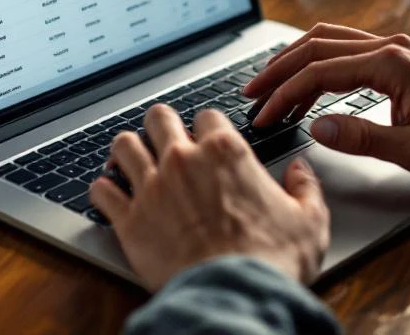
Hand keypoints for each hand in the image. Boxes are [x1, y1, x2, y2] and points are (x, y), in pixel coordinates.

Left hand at [89, 105, 328, 291]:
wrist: (234, 295)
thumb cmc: (271, 261)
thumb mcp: (309, 221)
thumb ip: (306, 188)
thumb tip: (302, 171)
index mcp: (225, 151)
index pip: (206, 115)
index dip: (206, 126)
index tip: (206, 139)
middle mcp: (182, 160)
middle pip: (158, 118)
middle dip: (160, 126)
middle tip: (163, 139)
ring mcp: (151, 186)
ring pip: (122, 146)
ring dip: (126, 151)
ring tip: (130, 160)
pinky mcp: (128, 219)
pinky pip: (101, 191)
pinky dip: (103, 191)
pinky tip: (109, 195)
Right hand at [243, 24, 409, 181]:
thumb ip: (361, 137)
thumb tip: (316, 127)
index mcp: (391, 64)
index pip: (320, 72)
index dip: (285, 94)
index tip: (265, 115)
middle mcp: (389, 46)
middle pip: (315, 46)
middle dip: (278, 70)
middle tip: (251, 94)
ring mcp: (393, 47)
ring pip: (327, 40)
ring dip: (293, 60)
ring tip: (269, 86)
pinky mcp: (396, 55)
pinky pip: (344, 48)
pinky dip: (316, 60)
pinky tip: (306, 82)